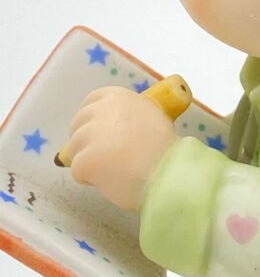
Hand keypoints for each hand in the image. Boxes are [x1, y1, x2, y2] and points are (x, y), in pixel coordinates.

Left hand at [68, 86, 177, 210]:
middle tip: (108, 157)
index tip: (100, 134)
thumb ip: (126, 115)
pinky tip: (110, 180)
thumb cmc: (163, 148)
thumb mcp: (149, 116)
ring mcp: (91, 135)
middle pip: (77, 125)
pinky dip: (89, 178)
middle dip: (86, 141)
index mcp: (118, 96)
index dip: (91, 120)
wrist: (169, 172)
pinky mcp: (85, 159)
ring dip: (88, 161)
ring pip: (74, 149)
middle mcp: (102, 110)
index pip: (90, 103)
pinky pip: (77, 170)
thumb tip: (104, 129)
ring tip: (113, 169)